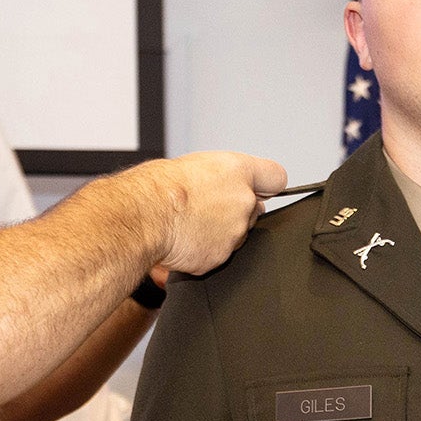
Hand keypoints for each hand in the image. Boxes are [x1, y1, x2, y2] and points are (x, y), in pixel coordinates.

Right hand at [134, 152, 286, 273]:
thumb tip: (230, 185)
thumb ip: (224, 176)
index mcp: (239, 171)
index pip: (276, 177)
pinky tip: (186, 239)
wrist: (144, 215)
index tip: (260, 189)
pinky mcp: (222, 256)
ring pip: (235, 235)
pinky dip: (204, 250)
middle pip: (253, 210)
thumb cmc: (159, 187)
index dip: (265, 184)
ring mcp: (236, 232)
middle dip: (235, 211)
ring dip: (219, 232)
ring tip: (190, 223)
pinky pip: (217, 254)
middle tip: (205, 208)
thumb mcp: (195, 164)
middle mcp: (244, 201)